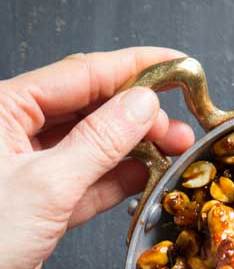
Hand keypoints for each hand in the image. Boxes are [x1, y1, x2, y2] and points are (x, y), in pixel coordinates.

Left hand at [0, 47, 194, 268]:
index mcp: (5, 107)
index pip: (82, 72)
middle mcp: (16, 130)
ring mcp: (32, 167)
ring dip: (136, 147)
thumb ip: (100, 142)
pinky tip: (149, 175)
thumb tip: (141, 105)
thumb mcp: (48, 185)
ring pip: (95, 145)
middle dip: (141, 114)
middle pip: (92, 106)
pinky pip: (91, 181)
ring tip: (175, 151)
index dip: (136, 67)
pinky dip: (121, 179)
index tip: (178, 65)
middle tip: (180, 128)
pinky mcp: (43, 203)